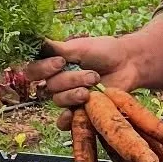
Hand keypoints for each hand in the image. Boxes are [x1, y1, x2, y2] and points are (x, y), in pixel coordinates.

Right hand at [27, 34, 144, 109]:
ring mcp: (68, 96)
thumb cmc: (104, 51)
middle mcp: (57, 81)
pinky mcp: (79, 110)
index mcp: (53, 64)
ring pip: (59, 100)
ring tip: (95, 85)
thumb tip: (35, 40)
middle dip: (70, 80)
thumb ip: (58, 49)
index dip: (44, 68)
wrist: (128, 64)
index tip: (61, 62)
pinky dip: (66, 120)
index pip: (34, 70)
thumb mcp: (81, 46)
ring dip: (76, 93)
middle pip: (49, 87)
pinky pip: (65, 121)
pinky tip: (71, 115)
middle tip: (91, 74)